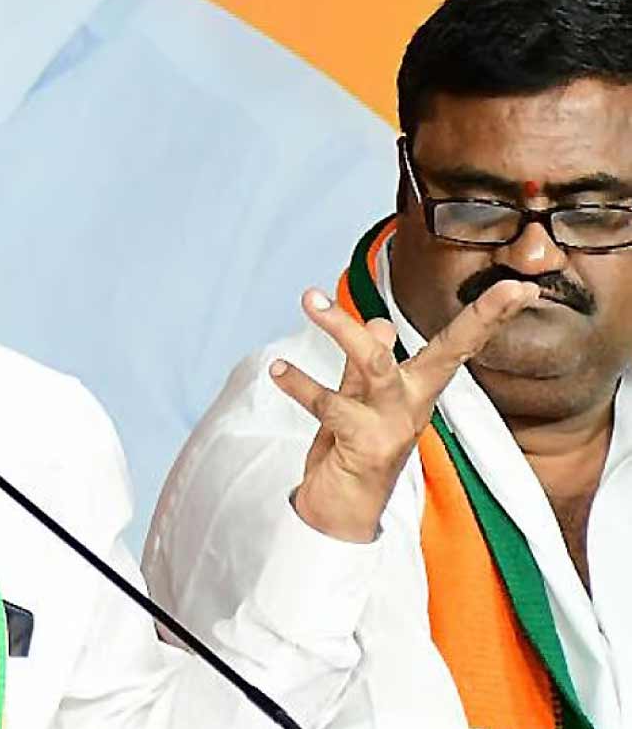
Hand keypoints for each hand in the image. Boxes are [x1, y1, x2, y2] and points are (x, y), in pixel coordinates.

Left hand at [270, 280, 538, 541]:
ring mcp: (393, 426)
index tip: (522, 288)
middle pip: (448, 352)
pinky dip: (300, 384)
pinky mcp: (366, 445)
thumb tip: (380, 321)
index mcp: (419, 389)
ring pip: (376, 365)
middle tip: (507, 286)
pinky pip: (331, 405)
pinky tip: (278, 370)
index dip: (489, 316)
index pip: (459, 345)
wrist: (340, 513)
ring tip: (309, 298)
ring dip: (342, 329)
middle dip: (479, 318)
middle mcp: (414, 404)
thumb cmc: (354, 450)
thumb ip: (368, 362)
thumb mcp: (362, 398)